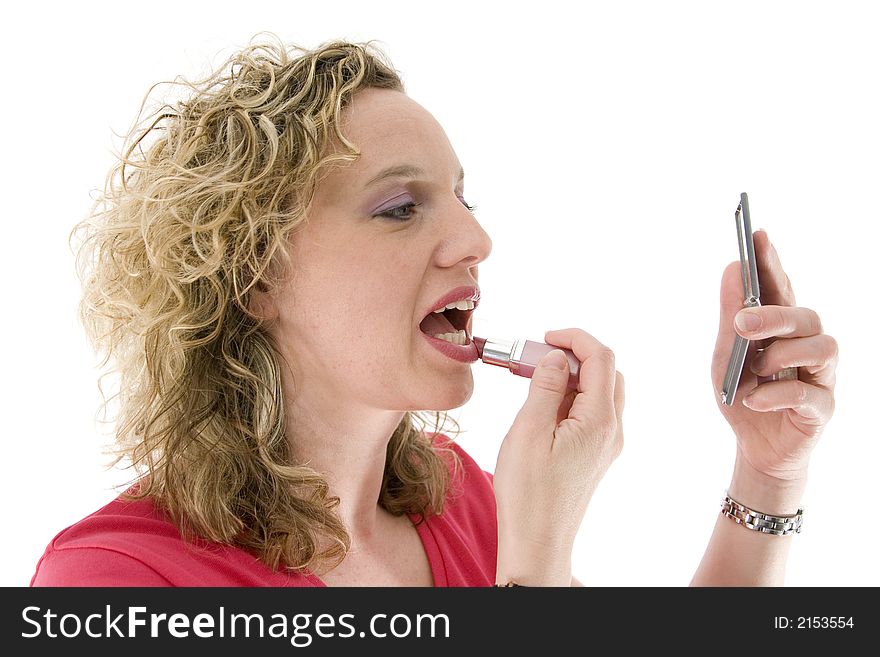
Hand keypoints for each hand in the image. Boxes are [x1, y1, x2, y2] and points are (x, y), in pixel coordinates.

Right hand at [493, 328, 624, 584]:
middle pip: (608, 372)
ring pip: (601, 392)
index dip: (575, 338)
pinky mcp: (596, 455)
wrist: (537, 542)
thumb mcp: (528, 431)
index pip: (602, 358)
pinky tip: (543, 409)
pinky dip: (572, 398)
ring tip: (535, 381)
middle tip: (538, 357)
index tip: (545, 337)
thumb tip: (557, 357)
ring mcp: (607, 445)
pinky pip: (592, 413)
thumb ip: (545, 387)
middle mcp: (612, 430)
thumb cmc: (529, 493)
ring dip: (573, 377)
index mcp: (599, 421)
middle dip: (575, 355)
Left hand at [711, 230, 837, 483]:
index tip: (759, 236)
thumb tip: (732, 267)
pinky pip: (810, 394)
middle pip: (806, 314)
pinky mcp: (822, 408)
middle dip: (775, 314)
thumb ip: (730, 315)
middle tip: (742, 322)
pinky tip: (753, 398)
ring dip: (783, 354)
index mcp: (782, 327)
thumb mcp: (726, 353)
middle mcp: (807, 344)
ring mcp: (820, 375)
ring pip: (822, 347)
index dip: (773, 261)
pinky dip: (778, 394)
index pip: (781, 287)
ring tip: (756, 369)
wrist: (754, 448)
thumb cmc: (743, 393)